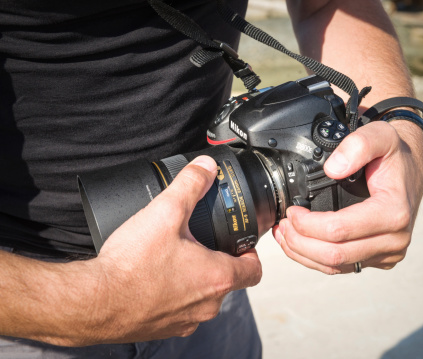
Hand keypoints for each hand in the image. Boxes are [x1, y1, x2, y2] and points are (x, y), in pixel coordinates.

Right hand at [80, 156, 261, 344]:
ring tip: (175, 257)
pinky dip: (174, 294)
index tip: (240, 243)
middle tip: (201, 242)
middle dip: (218, 261)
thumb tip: (206, 167)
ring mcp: (185, 321)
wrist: (93, 303)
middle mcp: (207, 305)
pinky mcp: (163, 329)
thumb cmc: (131, 266)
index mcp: (217, 277)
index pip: (254, 270)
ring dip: (195, 278)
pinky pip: (179, 310)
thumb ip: (190, 185)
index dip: (251, 254)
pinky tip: (154, 278)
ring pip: (203, 296)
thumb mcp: (165, 213)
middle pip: (227, 281)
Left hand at [272, 121, 422, 273]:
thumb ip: (357, 145)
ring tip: (284, 235)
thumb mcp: (381, 135)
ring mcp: (387, 253)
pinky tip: (300, 244)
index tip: (291, 211)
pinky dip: (315, 258)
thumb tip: (332, 169)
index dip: (307, 224)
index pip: (339, 230)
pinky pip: (342, 266)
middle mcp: (394, 239)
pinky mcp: (378, 258)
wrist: (411, 167)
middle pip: (334, 254)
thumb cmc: (395, 154)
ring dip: (303, 254)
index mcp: (393, 213)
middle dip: (300, 242)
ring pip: (335, 266)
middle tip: (282, 225)